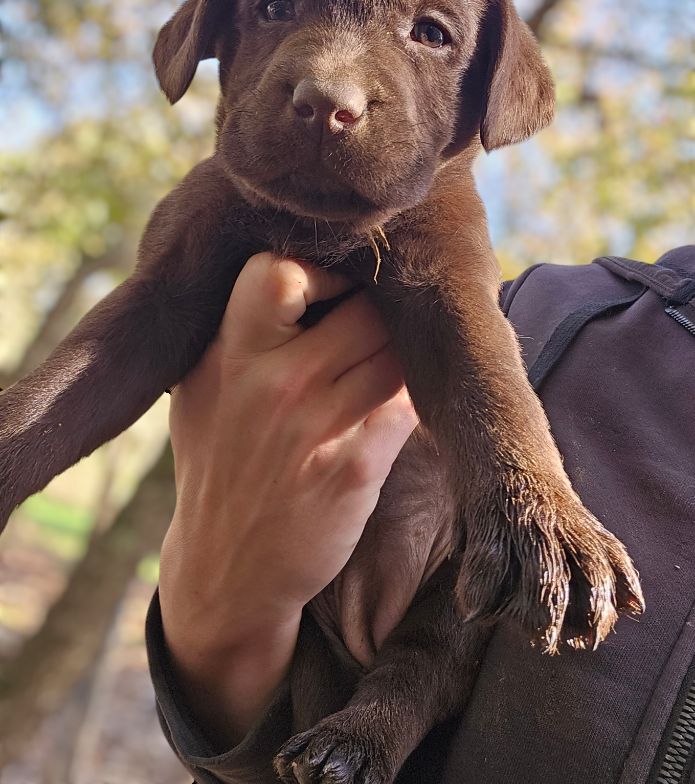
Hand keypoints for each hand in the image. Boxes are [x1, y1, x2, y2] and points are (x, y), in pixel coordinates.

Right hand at [158, 253, 417, 742]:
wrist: (226, 569)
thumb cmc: (218, 461)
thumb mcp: (200, 387)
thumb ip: (234, 329)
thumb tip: (292, 266)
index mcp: (229, 355)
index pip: (282, 272)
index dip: (323, 270)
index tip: (333, 289)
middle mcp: (272, 385)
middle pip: (366, 310)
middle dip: (379, 314)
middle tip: (379, 327)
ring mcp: (314, 429)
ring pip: (396, 355)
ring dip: (400, 358)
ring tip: (383, 369)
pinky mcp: (353, 470)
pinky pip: (408, 407)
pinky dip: (409, 402)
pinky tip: (391, 410)